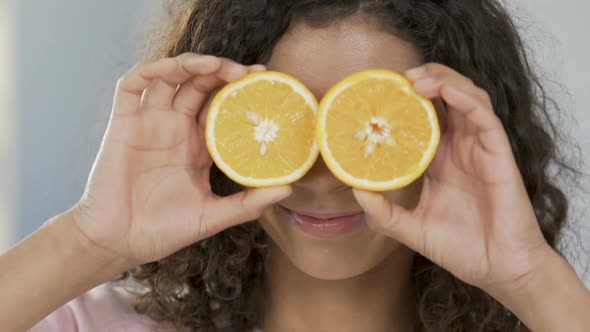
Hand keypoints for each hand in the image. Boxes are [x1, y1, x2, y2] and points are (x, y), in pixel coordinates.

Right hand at [72, 53, 290, 268]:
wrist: (119, 242)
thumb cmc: (164, 231)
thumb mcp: (212, 216)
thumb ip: (247, 204)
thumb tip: (289, 188)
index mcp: (198, 145)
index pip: (222, 106)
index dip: (242, 91)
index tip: (267, 82)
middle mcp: (176, 128)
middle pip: (201, 85)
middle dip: (223, 72)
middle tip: (248, 73)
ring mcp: (150, 123)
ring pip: (170, 77)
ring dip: (192, 64)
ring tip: (217, 66)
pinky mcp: (124, 123)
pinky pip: (133, 86)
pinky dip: (151, 70)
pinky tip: (173, 69)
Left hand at [353, 63, 550, 291]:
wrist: (497, 270)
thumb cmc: (460, 248)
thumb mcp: (411, 229)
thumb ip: (384, 214)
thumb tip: (355, 191)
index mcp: (440, 160)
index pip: (424, 118)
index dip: (405, 101)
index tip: (379, 92)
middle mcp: (460, 148)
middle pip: (446, 98)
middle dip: (425, 79)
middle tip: (398, 77)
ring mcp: (480, 148)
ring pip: (467, 97)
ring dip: (444, 80)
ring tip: (416, 79)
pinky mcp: (499, 154)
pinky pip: (484, 116)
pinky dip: (464, 98)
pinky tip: (443, 90)